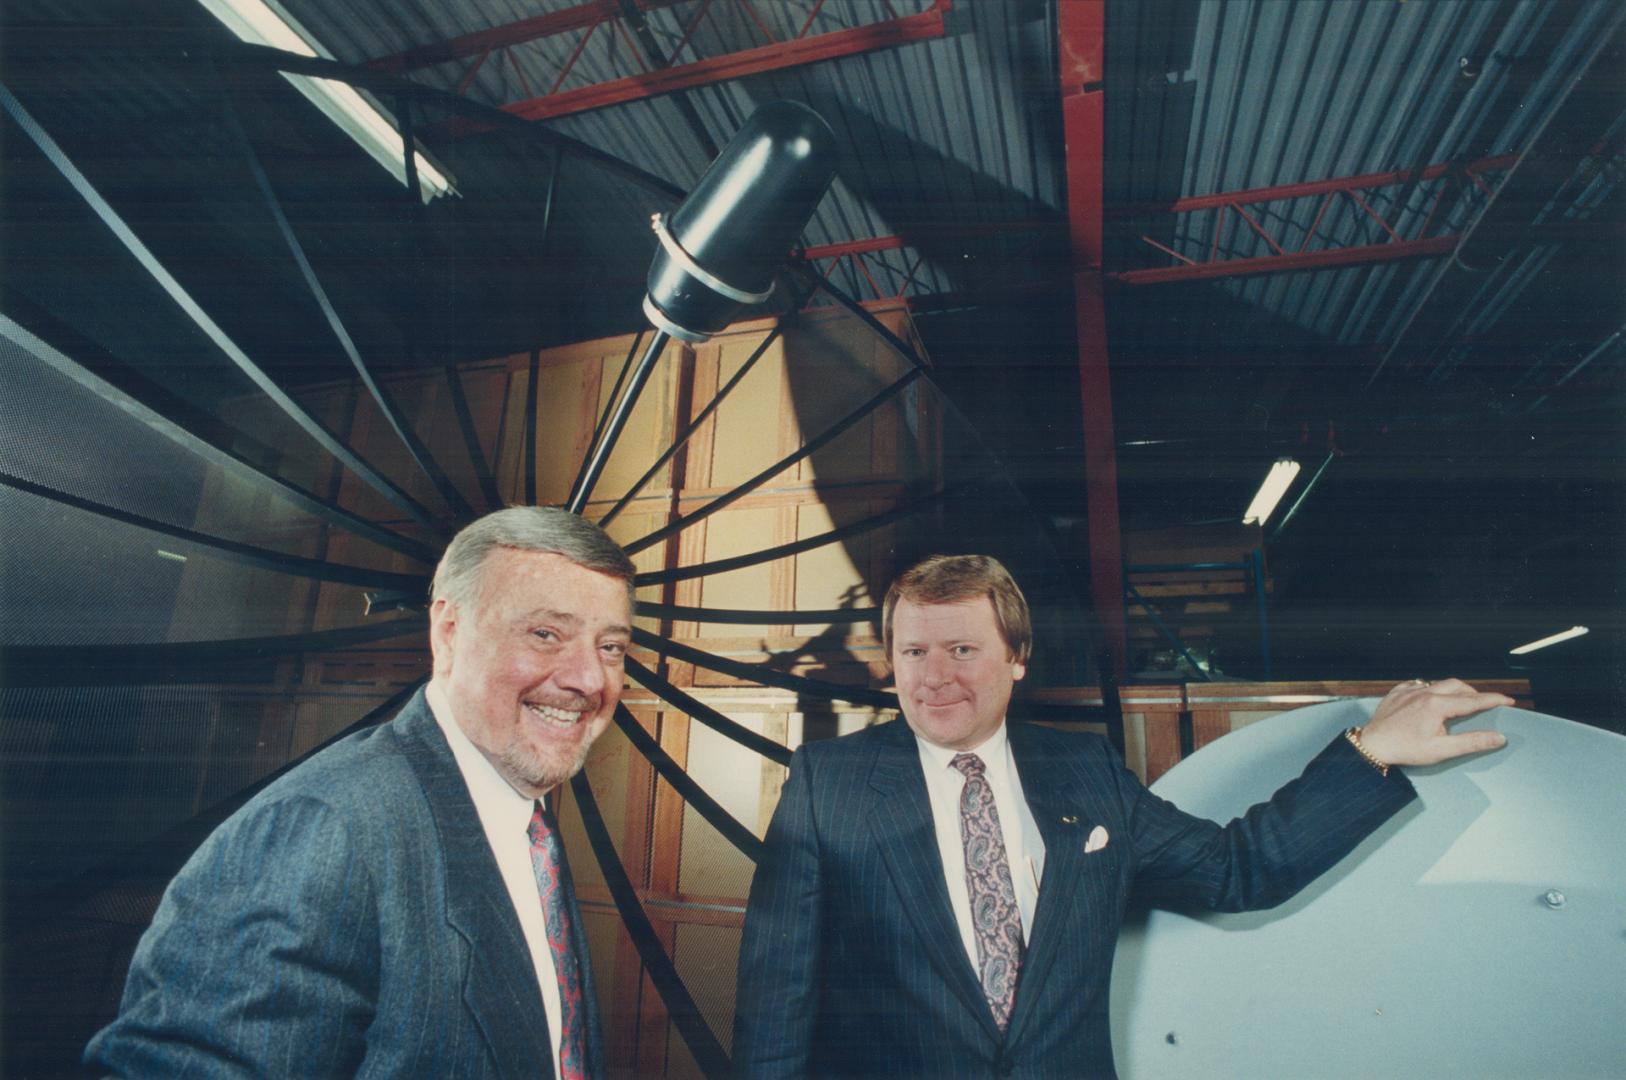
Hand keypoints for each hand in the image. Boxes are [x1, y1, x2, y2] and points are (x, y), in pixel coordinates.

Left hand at [1358, 678, 1511, 766]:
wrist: (1372, 746)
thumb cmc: (1404, 749)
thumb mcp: (1441, 750)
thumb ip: (1471, 743)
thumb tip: (1498, 737)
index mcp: (1436, 705)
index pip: (1473, 700)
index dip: (1494, 700)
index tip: (1509, 700)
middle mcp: (1423, 692)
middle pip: (1457, 686)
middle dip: (1474, 693)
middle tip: (1484, 704)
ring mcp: (1409, 690)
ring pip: (1438, 682)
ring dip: (1453, 690)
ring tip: (1460, 703)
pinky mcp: (1397, 692)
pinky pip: (1419, 684)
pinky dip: (1431, 689)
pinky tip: (1433, 699)